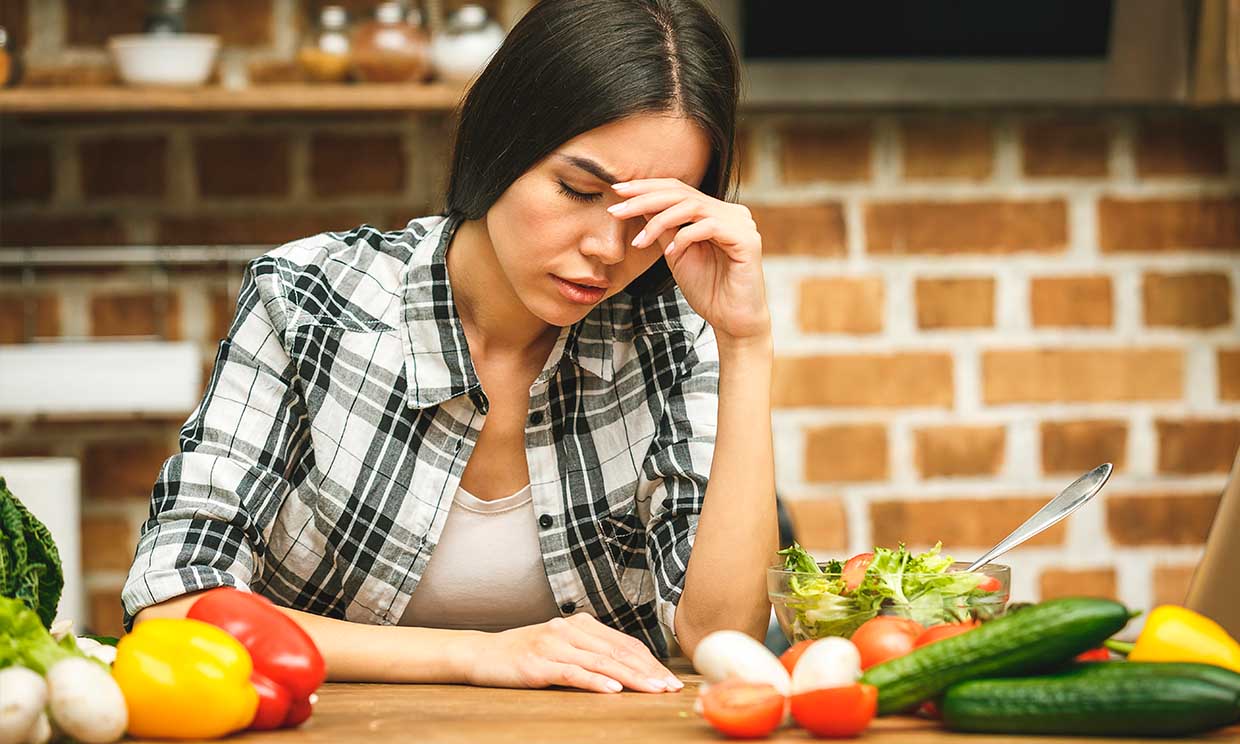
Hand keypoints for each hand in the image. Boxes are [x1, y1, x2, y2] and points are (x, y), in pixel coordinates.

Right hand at [463, 614, 683, 693]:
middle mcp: (569, 630)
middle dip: (648, 671)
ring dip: (631, 678)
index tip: (669, 678)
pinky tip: (614, 690)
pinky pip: (573, 673)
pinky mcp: (539, 664)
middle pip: (618, 652)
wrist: (482, 654)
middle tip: (670, 687)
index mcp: (580, 624)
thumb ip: (591, 652)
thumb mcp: (561, 647)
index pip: (624, 643)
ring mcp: (553, 645)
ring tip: (652, 690)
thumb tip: (628, 669)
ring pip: (601, 662)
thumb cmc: (524, 654)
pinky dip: (596, 682)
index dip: (650, 661)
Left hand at [609, 179, 769, 342]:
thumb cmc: (707, 290)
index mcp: (715, 212)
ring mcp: (741, 223)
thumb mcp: (676, 253)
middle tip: (616, 210)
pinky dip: (684, 237)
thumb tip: (640, 204)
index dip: (647, 187)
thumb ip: (664, 228)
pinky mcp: (747, 239)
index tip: (617, 192)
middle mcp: (730, 212)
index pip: (678, 189)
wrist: (732, 322)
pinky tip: (671, 253)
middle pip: (682, 193)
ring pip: (692, 206)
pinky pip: (708, 227)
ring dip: (659, 221)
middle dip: (645, 199)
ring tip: (639, 241)